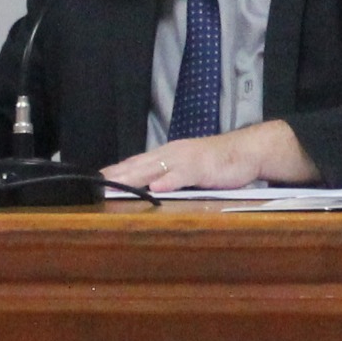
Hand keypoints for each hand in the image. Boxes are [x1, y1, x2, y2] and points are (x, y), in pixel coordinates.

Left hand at [107, 119, 315, 193]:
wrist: (247, 151)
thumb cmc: (217, 163)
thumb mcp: (188, 171)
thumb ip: (169, 178)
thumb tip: (148, 190)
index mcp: (166, 156)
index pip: (135, 164)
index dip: (115, 173)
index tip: (93, 182)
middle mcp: (170, 155)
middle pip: (137, 165)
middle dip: (116, 175)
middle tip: (94, 185)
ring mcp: (185, 160)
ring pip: (154, 168)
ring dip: (134, 177)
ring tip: (115, 185)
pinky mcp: (201, 168)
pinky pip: (182, 175)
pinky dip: (168, 181)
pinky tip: (156, 189)